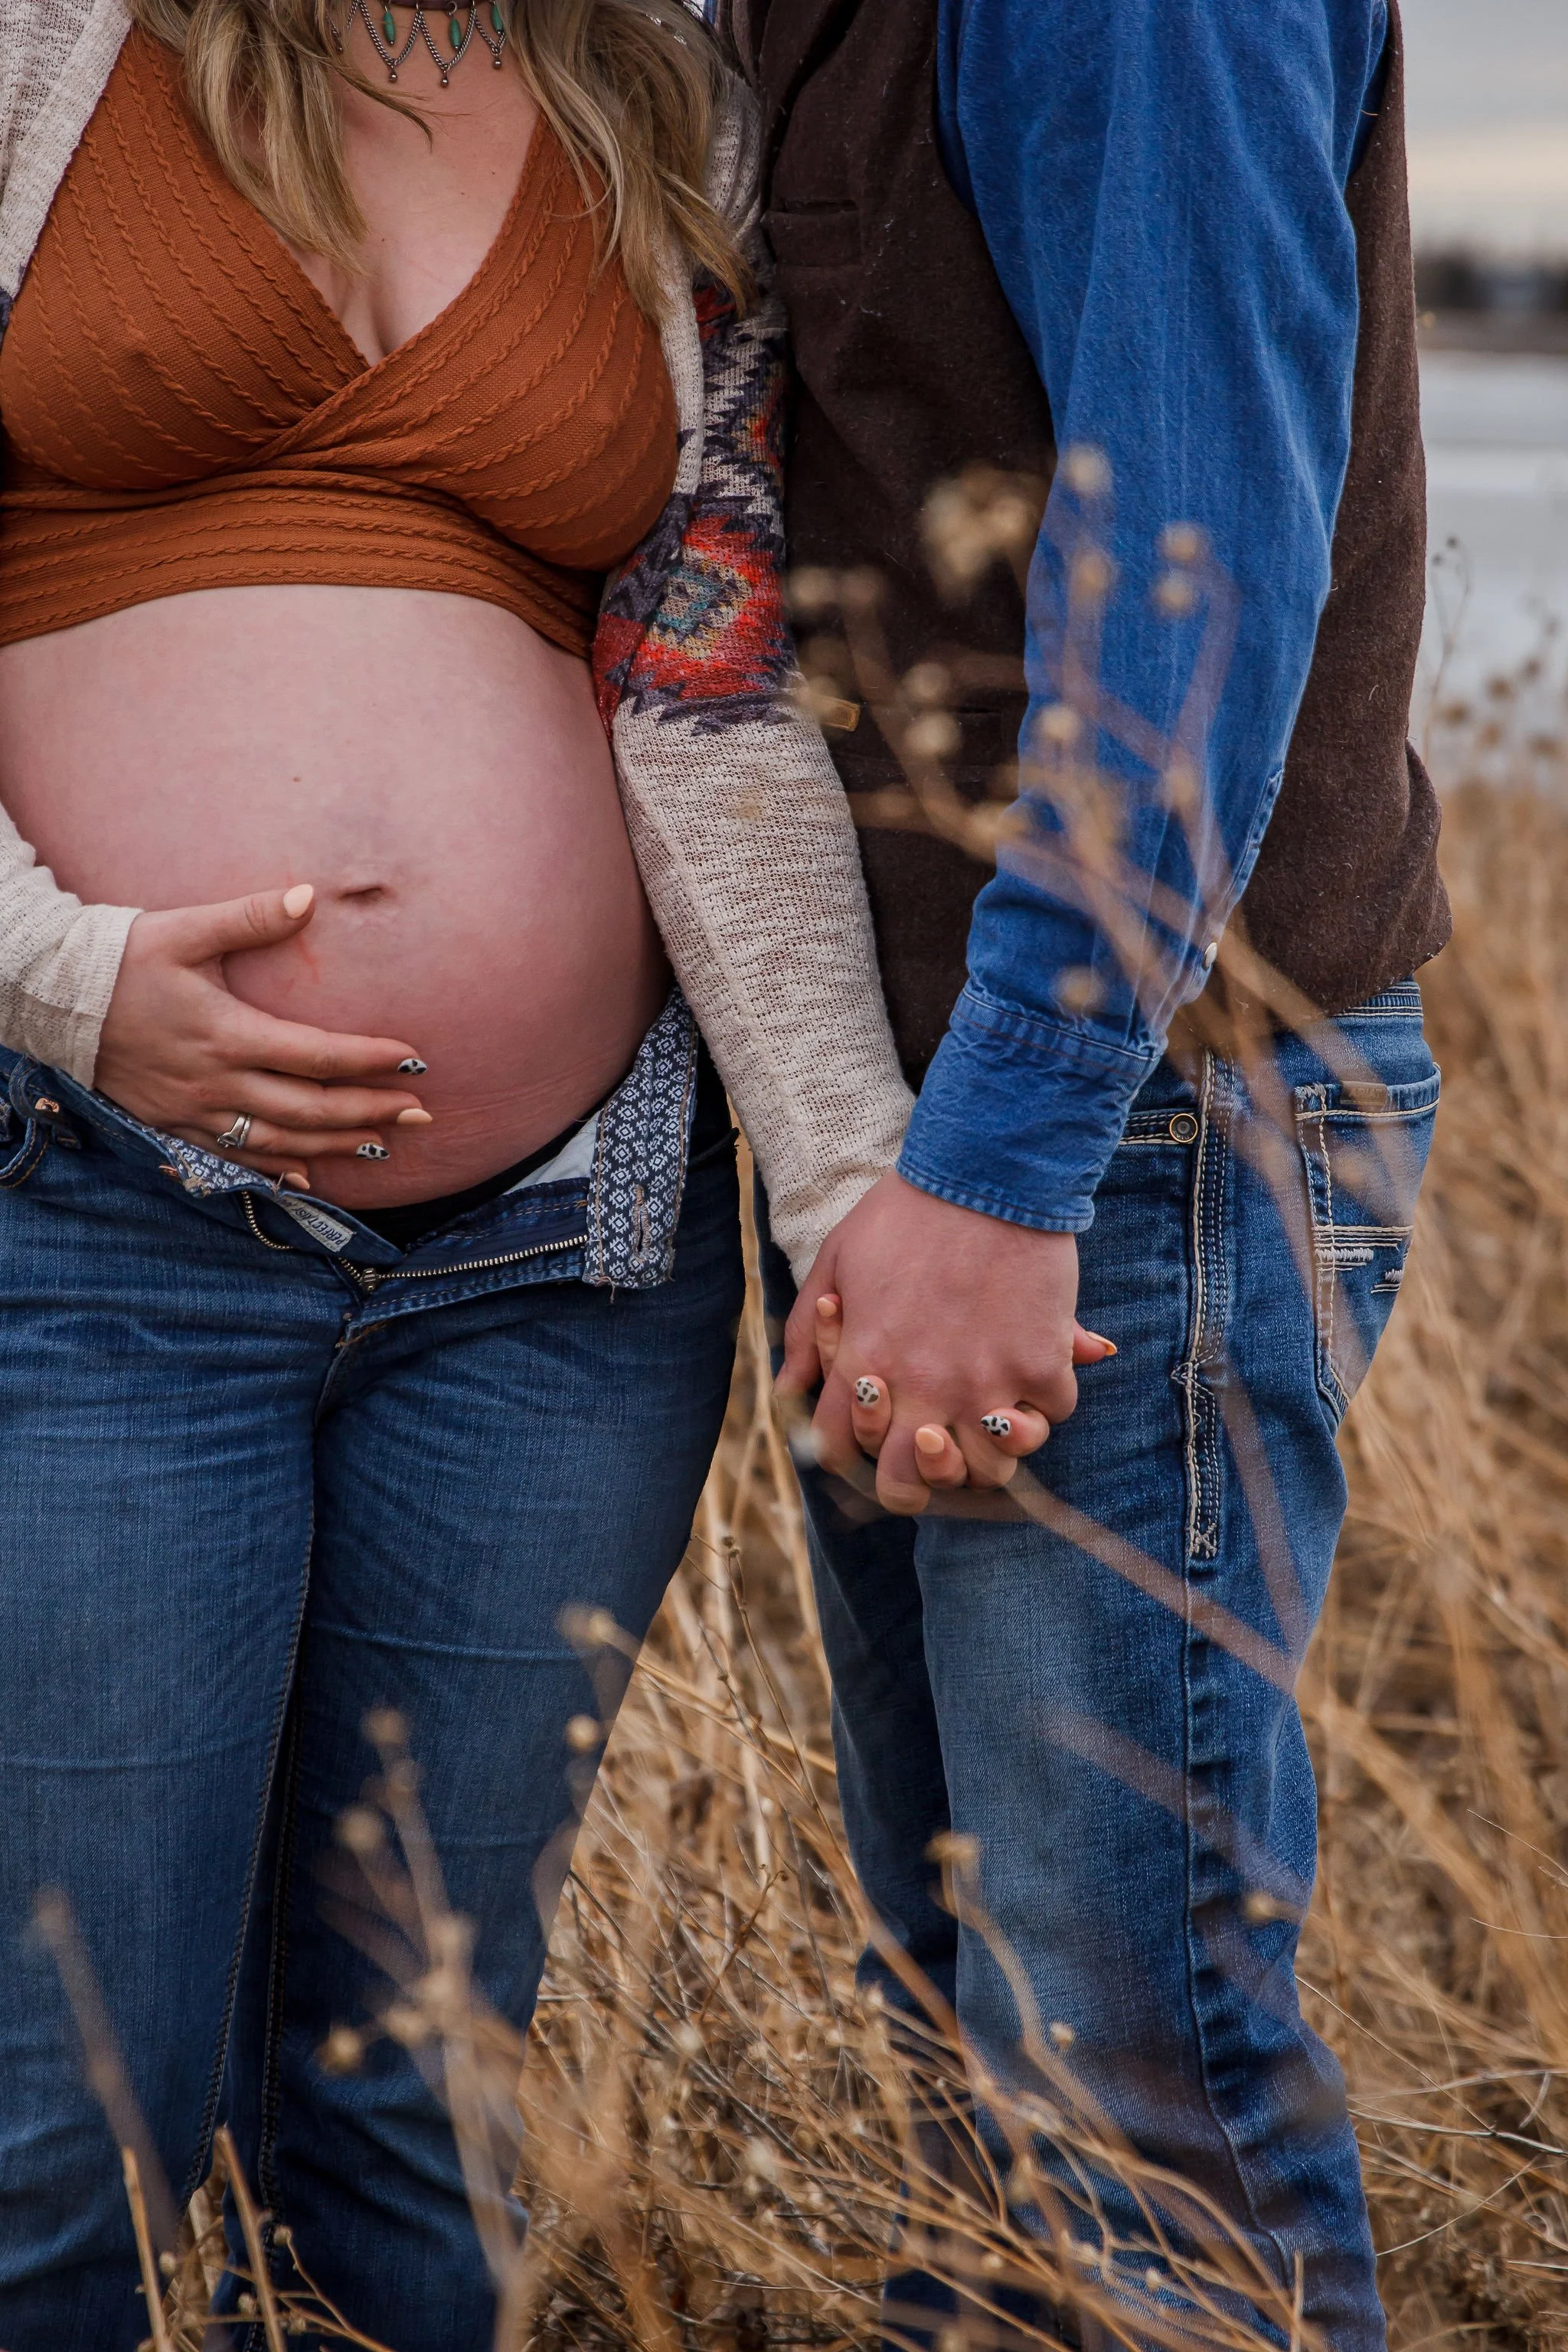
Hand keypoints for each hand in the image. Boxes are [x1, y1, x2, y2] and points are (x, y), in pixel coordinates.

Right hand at [95, 883, 431, 1184]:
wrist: (53, 998)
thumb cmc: (124, 957)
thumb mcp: (186, 929)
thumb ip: (251, 916)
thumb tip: (309, 896)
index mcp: (227, 1033)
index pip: (316, 1055)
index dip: (369, 1061)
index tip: (413, 1059)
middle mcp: (216, 1081)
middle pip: (310, 1110)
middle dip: (371, 1113)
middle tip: (421, 1114)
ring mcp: (194, 1110)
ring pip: (280, 1141)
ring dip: (336, 1146)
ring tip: (386, 1145)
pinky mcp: (174, 1124)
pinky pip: (235, 1157)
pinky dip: (277, 1167)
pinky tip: (310, 1174)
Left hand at [775, 1171, 1114, 1515]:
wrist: (985, 1170)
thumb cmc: (905, 1209)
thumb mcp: (836, 1260)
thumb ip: (805, 1334)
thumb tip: (789, 1389)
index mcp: (863, 1364)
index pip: (842, 1452)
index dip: (853, 1455)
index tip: (873, 1436)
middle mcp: (921, 1387)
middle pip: (910, 1484)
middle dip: (915, 1477)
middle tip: (931, 1445)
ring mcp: (985, 1382)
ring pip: (987, 1468)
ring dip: (986, 1450)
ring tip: (987, 1416)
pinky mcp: (1041, 1363)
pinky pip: (1050, 1415)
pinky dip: (1045, 1400)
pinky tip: (1033, 1366)